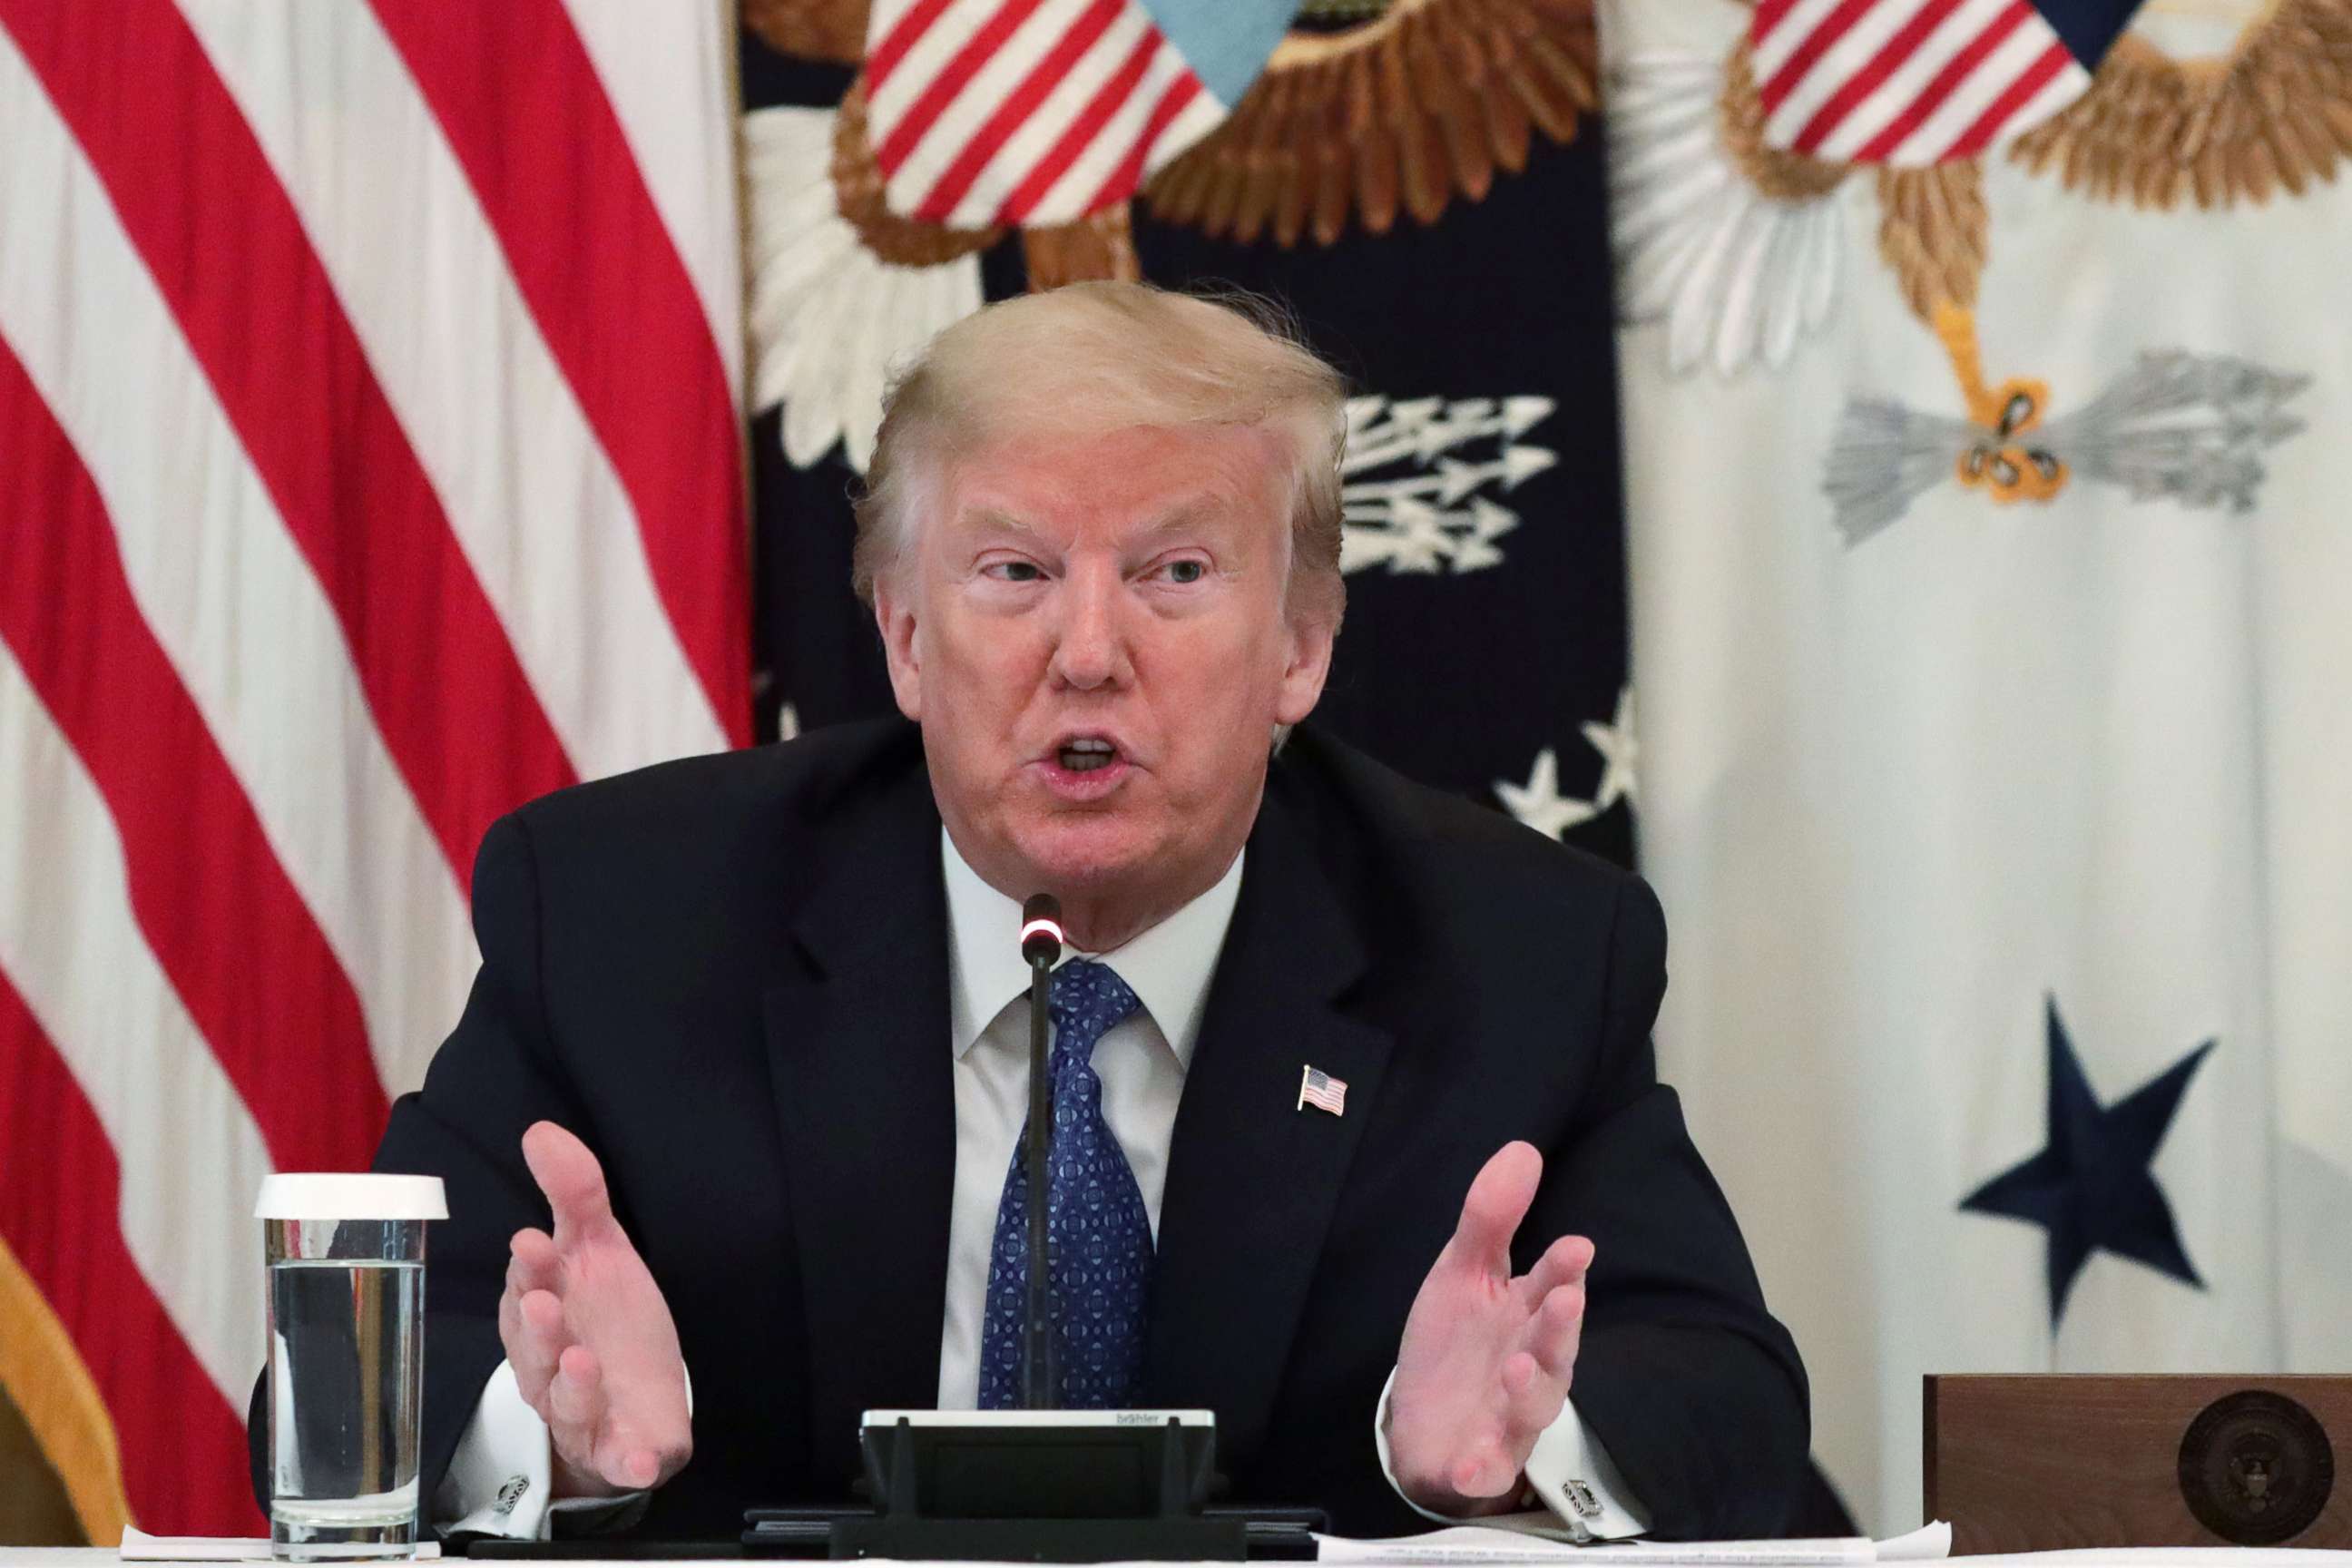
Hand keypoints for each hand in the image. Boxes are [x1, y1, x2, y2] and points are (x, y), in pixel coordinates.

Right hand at [500, 1121, 692, 1499]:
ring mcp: (583, 1414)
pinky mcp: (619, 1451)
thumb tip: (540, 1130)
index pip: (530, 1290)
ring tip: (582, 1362)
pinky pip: (619, 1461)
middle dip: (538, 1328)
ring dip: (573, 1386)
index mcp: (544, 1315)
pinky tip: (639, 1458)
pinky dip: (627, 1462)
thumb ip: (576, 1193)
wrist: (641, 1400)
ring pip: (568, 1405)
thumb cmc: (610, 1321)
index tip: (534, 1243)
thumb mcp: (601, 1250)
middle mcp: (552, 1368)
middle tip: (545, 1302)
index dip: (531, 1271)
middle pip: (536, 1352)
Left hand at [1386, 1141, 1591, 1515]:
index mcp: (1525, 1316)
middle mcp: (1527, 1366)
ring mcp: (1507, 1418)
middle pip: (1554, 1348)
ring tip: (1516, 1369)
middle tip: (1563, 1298)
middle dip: (1560, 1326)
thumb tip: (1523, 1148)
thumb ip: (1491, 1218)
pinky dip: (1482, 1470)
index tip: (1576, 1247)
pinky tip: (1471, 1465)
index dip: (1563, 1269)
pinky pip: (1487, 1471)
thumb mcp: (1463, 1273)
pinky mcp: (1479, 1462)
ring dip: (1529, 1391)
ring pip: (1530, 1408)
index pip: (1552, 1288)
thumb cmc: (1457, 1345)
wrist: (1422, 1423)